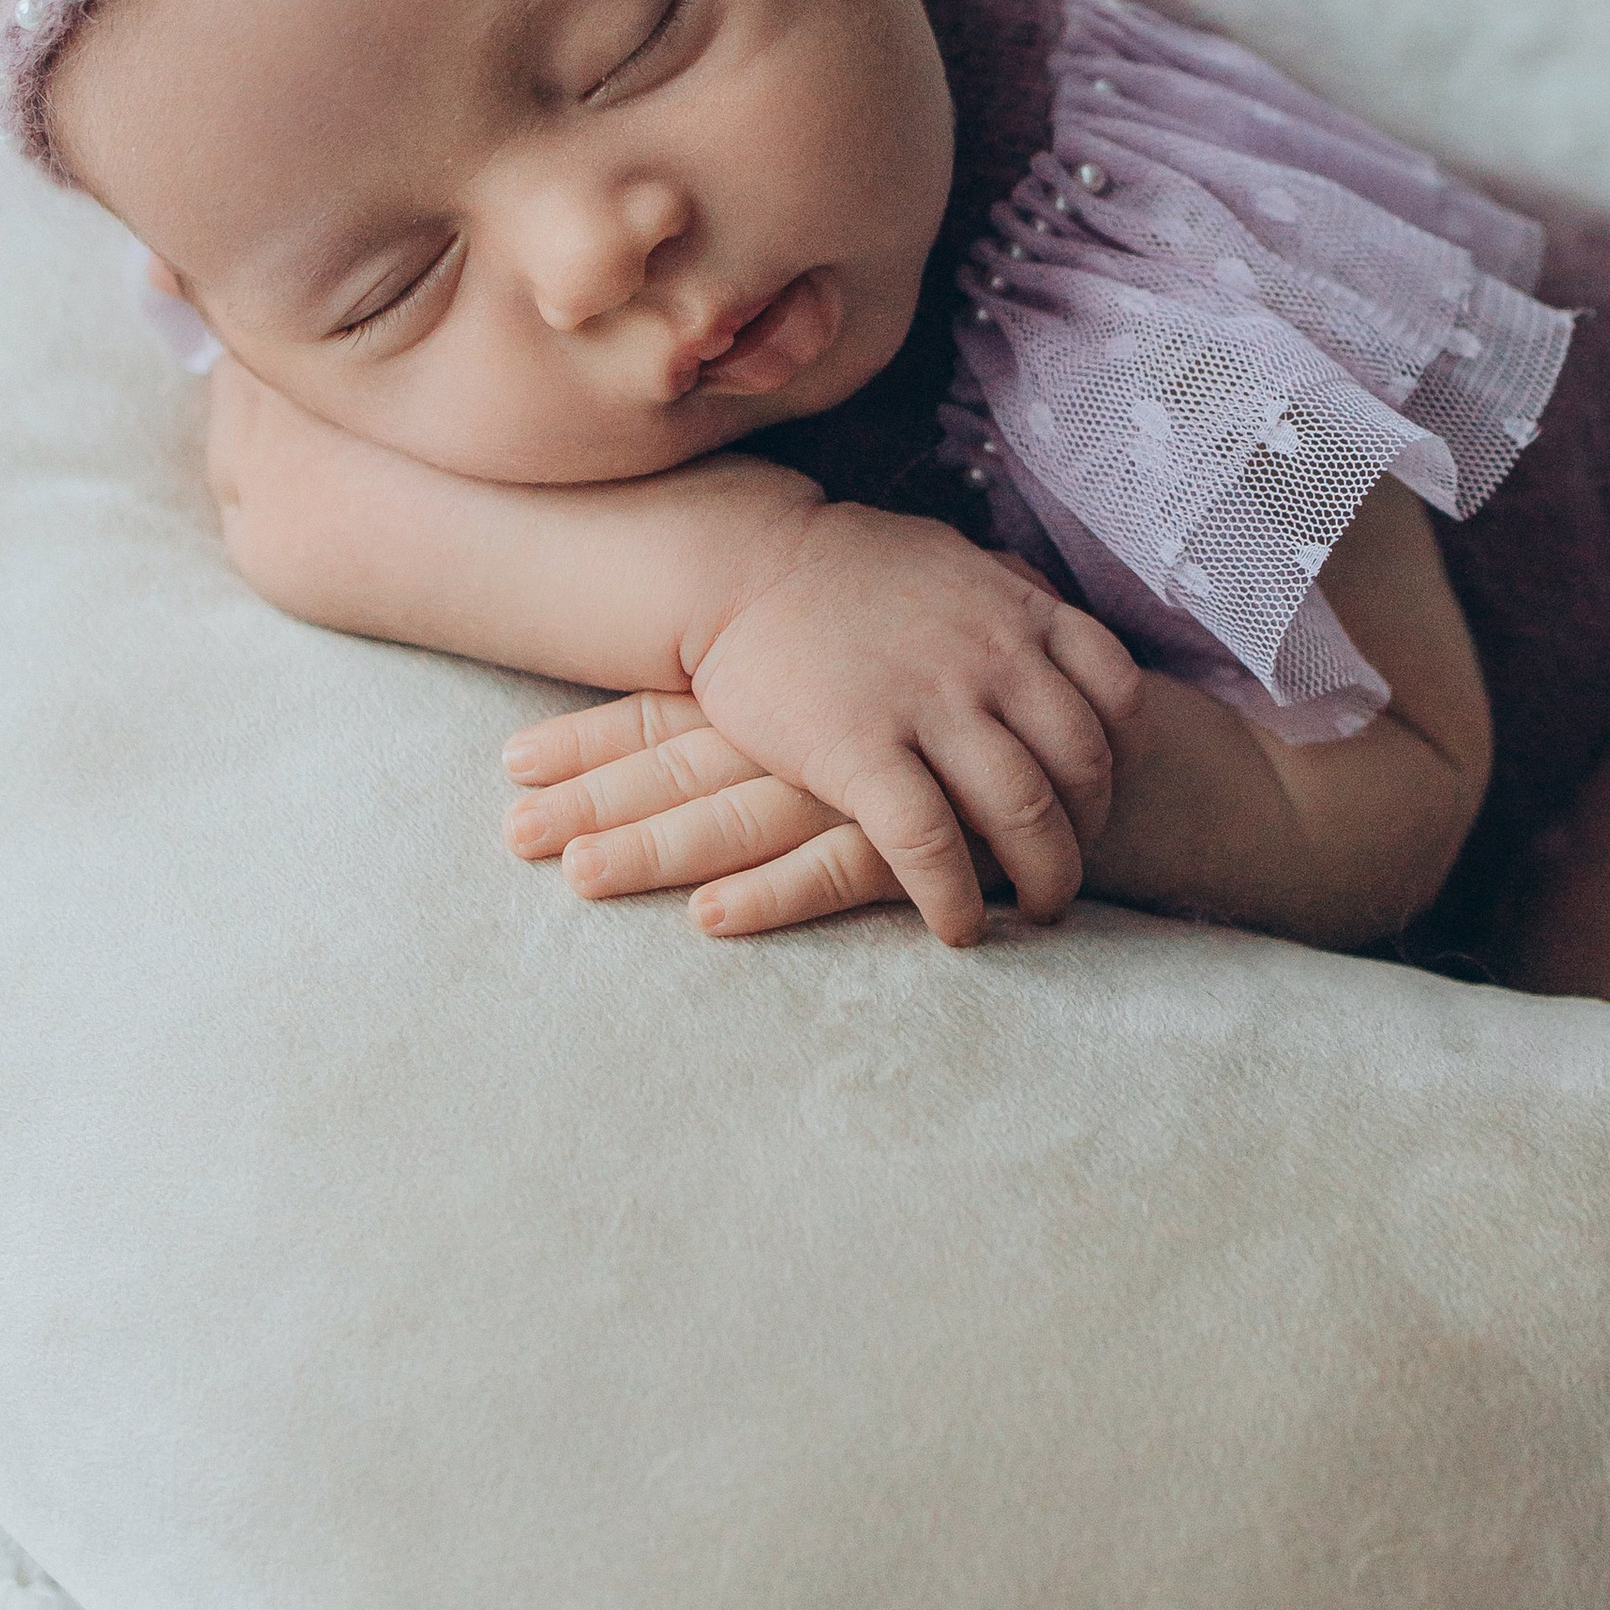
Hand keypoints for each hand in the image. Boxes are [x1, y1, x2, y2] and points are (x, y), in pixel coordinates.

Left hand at [503, 691, 910, 936]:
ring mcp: (860, 788)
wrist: (1094, 724)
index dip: (590, 743)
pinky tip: (709, 917)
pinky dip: (772, 894)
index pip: (668, 716)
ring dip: (656, 848)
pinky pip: (835, 869)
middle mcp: (807, 738)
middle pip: (683, 771)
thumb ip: (780, 706)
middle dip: (595, 802)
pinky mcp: (921, 842)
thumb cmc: (950, 727)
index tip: (515, 763)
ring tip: (581, 873)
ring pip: (738, 818)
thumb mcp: (863, 691)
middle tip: (516, 835)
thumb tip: (700, 736)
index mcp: (784, 698)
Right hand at [676, 506, 1143, 944]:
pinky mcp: (860, 752)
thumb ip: (1007, 593)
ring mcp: (929, 704)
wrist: (738, 562)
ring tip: (1034, 911)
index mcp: (1016, 611)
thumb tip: (1048, 613)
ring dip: (1043, 878)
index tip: (1104, 794)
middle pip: (1081, 765)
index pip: (1117, 692)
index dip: (1123, 757)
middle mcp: (990, 657)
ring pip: (1023, 812)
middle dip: (1088, 833)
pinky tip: (957, 927)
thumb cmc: (842, 566)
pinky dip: (955, 898)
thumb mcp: (950, 558)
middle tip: (1067, 868)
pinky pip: (930, 844)